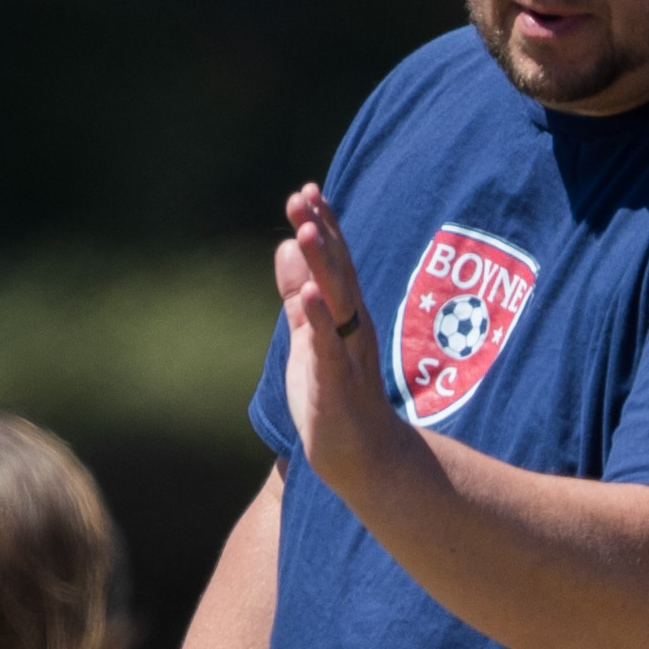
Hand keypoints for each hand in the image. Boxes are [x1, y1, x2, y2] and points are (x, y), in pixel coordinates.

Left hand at [276, 182, 400, 489]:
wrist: (361, 458)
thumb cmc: (334, 398)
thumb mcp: (310, 338)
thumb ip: (299, 296)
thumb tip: (287, 246)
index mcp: (345, 316)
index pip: (334, 263)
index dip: (323, 226)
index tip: (306, 190)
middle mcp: (352, 327)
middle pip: (338, 272)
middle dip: (323, 233)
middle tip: (305, 195)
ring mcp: (346, 354)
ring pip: (337, 303)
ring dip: (323, 267)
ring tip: (307, 231)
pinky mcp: (336, 384)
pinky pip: (329, 347)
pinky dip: (321, 321)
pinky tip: (310, 296)